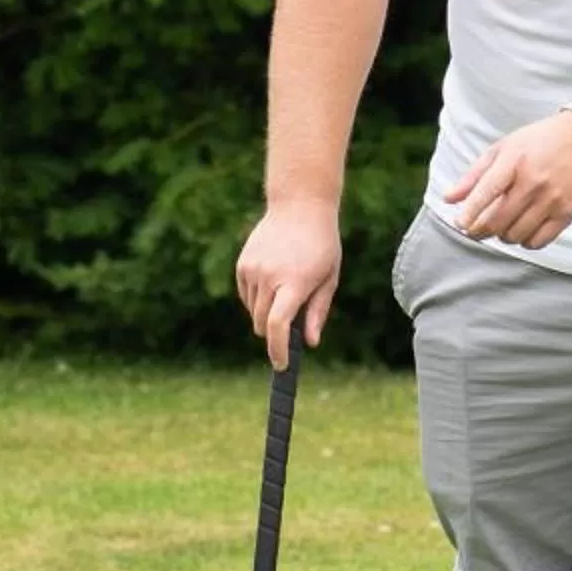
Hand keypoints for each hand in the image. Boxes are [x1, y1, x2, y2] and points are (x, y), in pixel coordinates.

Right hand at [236, 197, 341, 367]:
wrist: (299, 205)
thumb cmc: (322, 244)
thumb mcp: (329, 278)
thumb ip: (317, 311)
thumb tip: (308, 343)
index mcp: (295, 282)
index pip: (278, 325)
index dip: (278, 350)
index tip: (281, 365)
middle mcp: (269, 276)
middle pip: (263, 324)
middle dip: (274, 334)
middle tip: (290, 327)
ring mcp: (253, 269)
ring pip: (254, 311)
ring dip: (267, 314)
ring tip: (286, 292)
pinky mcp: (243, 264)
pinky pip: (246, 296)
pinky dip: (257, 299)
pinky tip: (273, 280)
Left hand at [442, 112, 571, 247]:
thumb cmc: (537, 142)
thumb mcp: (502, 149)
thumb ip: (473, 175)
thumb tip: (447, 199)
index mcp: (514, 161)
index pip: (486, 193)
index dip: (469, 213)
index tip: (460, 224)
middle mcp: (534, 181)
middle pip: (498, 221)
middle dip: (480, 231)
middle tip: (475, 231)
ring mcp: (552, 199)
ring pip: (516, 235)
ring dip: (503, 236)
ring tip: (501, 226)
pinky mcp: (567, 212)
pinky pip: (539, 241)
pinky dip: (525, 242)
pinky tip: (522, 230)